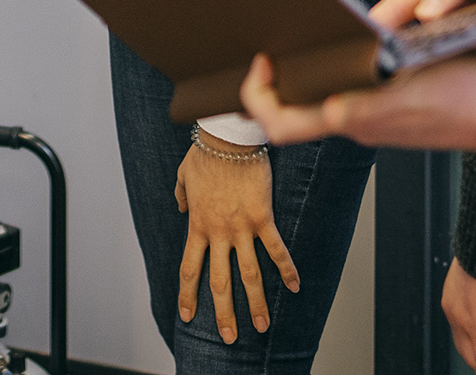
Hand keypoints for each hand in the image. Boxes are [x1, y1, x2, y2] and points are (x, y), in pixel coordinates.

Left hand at [174, 131, 297, 343]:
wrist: (228, 137)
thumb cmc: (205, 152)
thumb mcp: (183, 175)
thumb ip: (181, 195)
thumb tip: (180, 206)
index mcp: (197, 225)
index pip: (190, 268)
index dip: (188, 294)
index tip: (188, 315)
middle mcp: (219, 233)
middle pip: (220, 281)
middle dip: (224, 312)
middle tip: (228, 337)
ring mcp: (241, 228)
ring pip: (249, 274)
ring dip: (256, 303)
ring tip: (262, 326)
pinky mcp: (263, 217)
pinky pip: (276, 249)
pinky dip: (286, 269)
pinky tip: (295, 287)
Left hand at [239, 53, 475, 154]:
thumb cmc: (468, 95)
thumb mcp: (408, 78)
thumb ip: (362, 95)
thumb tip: (322, 99)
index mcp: (355, 120)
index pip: (280, 124)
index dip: (257, 94)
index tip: (260, 60)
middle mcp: (359, 127)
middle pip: (296, 111)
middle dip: (277, 80)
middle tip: (273, 46)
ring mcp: (378, 125)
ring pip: (324, 102)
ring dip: (309, 76)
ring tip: (307, 38)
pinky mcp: (396, 118)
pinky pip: (352, 99)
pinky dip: (339, 77)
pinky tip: (351, 49)